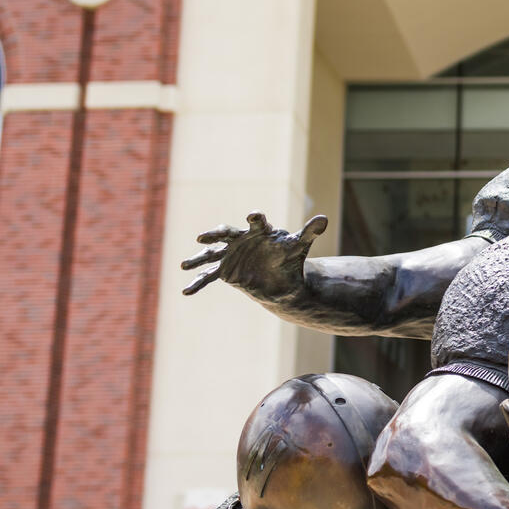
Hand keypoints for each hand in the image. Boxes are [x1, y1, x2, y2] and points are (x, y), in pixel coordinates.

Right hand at [180, 211, 327, 298]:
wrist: (281, 277)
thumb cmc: (288, 257)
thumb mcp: (299, 245)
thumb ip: (309, 232)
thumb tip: (325, 219)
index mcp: (259, 231)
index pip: (256, 222)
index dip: (256, 219)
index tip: (254, 216)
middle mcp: (240, 240)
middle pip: (225, 233)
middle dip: (214, 235)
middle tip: (202, 237)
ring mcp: (229, 255)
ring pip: (210, 255)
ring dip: (197, 260)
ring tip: (183, 265)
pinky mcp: (225, 271)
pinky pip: (208, 277)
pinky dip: (198, 284)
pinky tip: (186, 292)